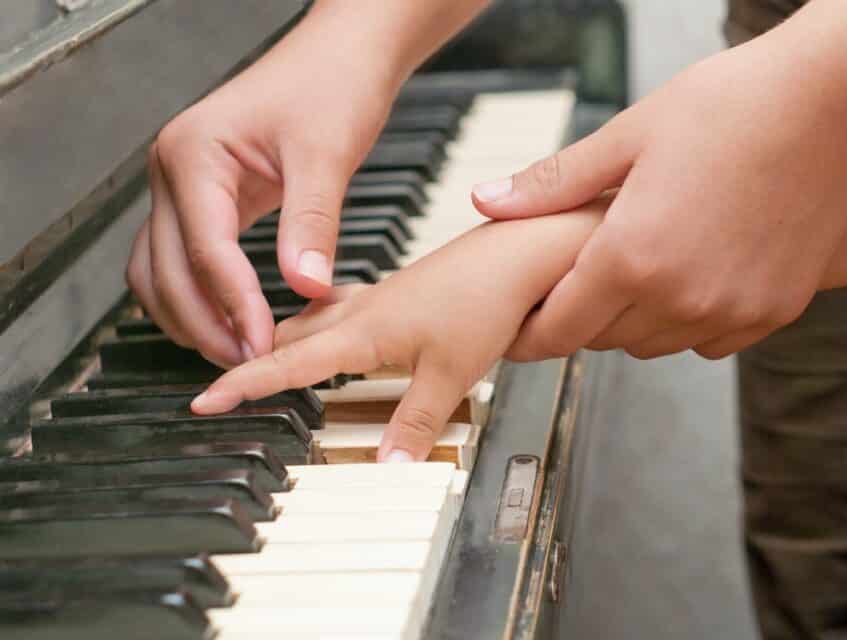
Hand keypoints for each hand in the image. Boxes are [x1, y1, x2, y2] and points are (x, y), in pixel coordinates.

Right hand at [126, 8, 401, 367]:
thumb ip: (312, 223)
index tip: (263, 346)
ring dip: (192, 318)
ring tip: (240, 352)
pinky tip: (235, 321)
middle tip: (250, 363)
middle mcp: (172, 171)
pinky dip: (199, 297)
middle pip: (167, 271)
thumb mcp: (326, 155)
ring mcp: (181, 186)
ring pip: (160, 273)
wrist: (338, 58)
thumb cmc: (331, 86)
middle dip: (205, 323)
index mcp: (193, 154)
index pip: (206, 250)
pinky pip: (183, 260)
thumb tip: (306, 288)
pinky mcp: (202, 200)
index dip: (234, 305)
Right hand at [191, 208, 603, 460]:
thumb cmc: (486, 299)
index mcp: (362, 331)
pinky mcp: (396, 292)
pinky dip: (318, 323)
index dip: (243, 385)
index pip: (286, 364)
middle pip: (287, 338)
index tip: (205, 400)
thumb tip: (386, 470)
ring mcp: (377, 297)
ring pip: (310, 320)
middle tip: (221, 381)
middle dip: (250, 358)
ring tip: (260, 357)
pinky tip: (328, 327)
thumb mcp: (451, 375)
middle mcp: (360, 310)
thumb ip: (414, 425)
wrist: (518, 252)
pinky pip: (338, 308)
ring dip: (281, 340)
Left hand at [472, 41, 846, 360]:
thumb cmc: (731, 105)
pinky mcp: (775, 311)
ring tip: (632, 272)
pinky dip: (687, 323)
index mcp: (632, 257)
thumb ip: (552, 183)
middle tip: (576, 283)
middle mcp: (682, 299)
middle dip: (580, 318)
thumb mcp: (627, 135)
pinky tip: (686, 279)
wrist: (834, 98)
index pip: (560, 328)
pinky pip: (710, 343)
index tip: (521, 326)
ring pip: (655, 345)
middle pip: (604, 340)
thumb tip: (484, 201)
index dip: (532, 332)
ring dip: (632, 321)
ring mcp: (733, 311)